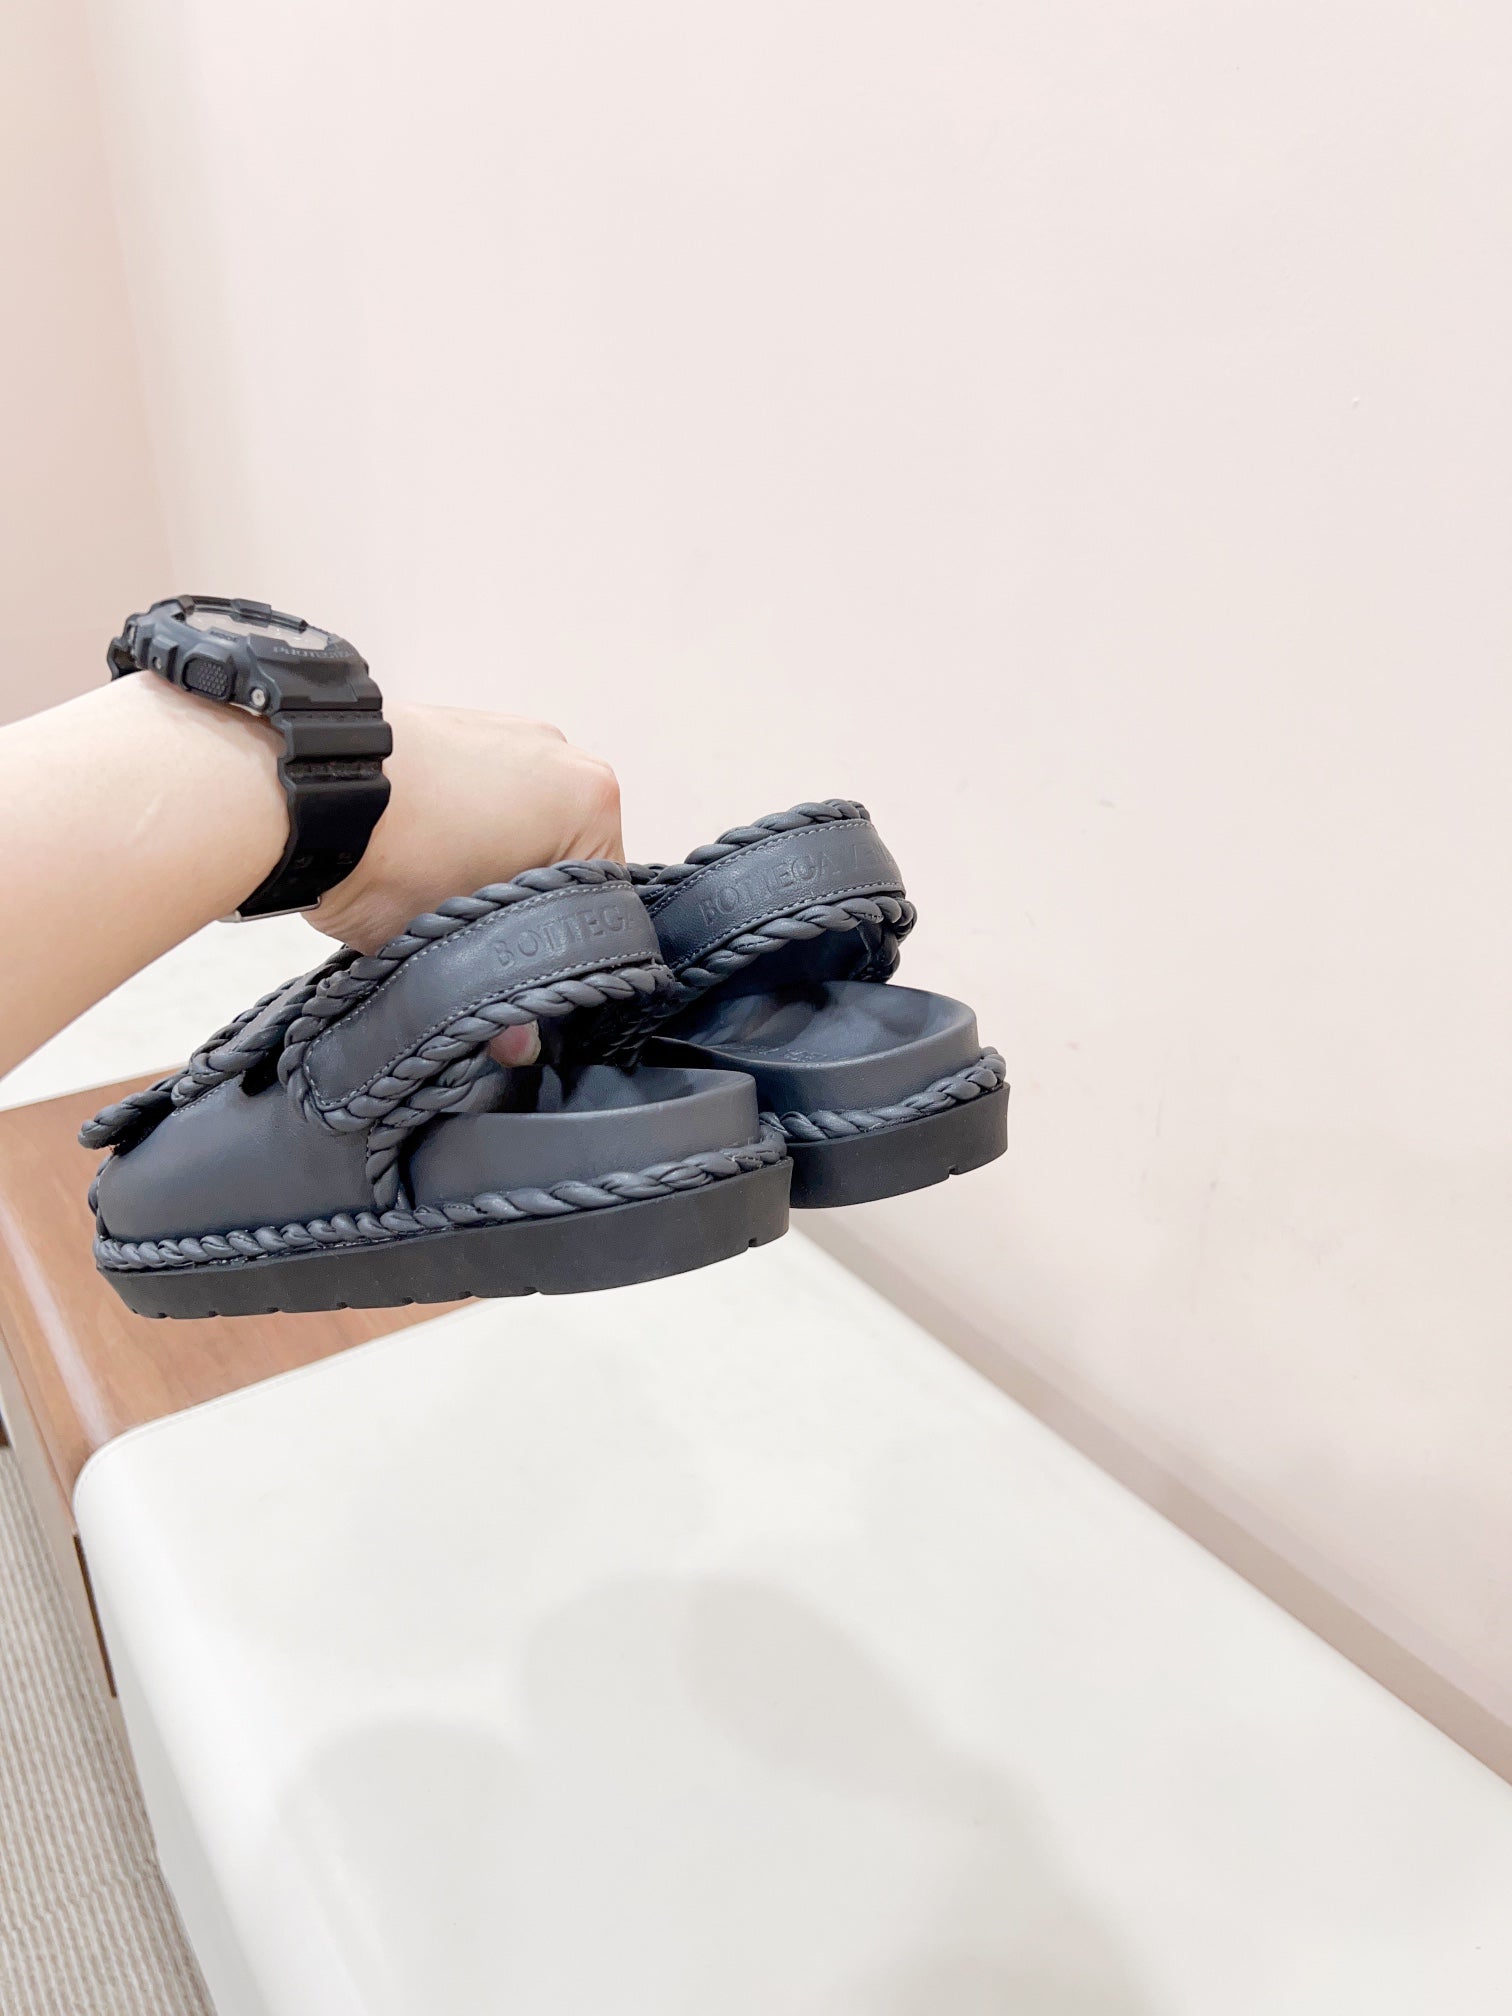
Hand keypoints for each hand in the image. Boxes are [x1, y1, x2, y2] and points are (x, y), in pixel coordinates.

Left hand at [311, 704, 622, 1066]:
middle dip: (522, 905)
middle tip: (473, 944)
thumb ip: (492, 1001)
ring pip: (520, 827)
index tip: (524, 976)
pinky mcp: (454, 723)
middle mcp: (562, 755)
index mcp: (592, 802)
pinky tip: (414, 856)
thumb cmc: (390, 858)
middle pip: (563, 859)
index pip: (603, 899)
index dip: (563, 949)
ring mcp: (507, 731)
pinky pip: (478, 794)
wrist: (298, 789)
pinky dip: (458, 826)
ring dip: (489, 864)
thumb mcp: (449, 952)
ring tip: (435, 899)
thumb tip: (515, 1045)